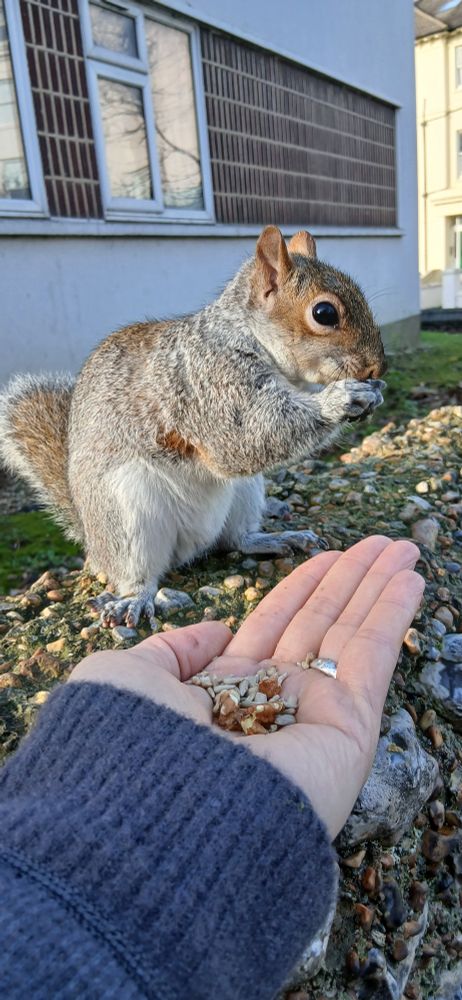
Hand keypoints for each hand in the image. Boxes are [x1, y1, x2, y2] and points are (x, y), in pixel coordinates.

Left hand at [69, 536, 423, 838]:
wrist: (158, 819)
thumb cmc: (130, 746)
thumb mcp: (131, 679)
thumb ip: (172, 650)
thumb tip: (217, 631)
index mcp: (223, 694)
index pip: (273, 627)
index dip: (302, 588)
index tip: (328, 555)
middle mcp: (271, 704)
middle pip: (320, 625)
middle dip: (349, 581)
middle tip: (380, 544)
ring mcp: (312, 718)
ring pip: (351, 635)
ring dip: (378, 588)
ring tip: (402, 549)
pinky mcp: (346, 732)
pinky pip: (373, 659)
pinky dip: (393, 615)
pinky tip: (410, 580)